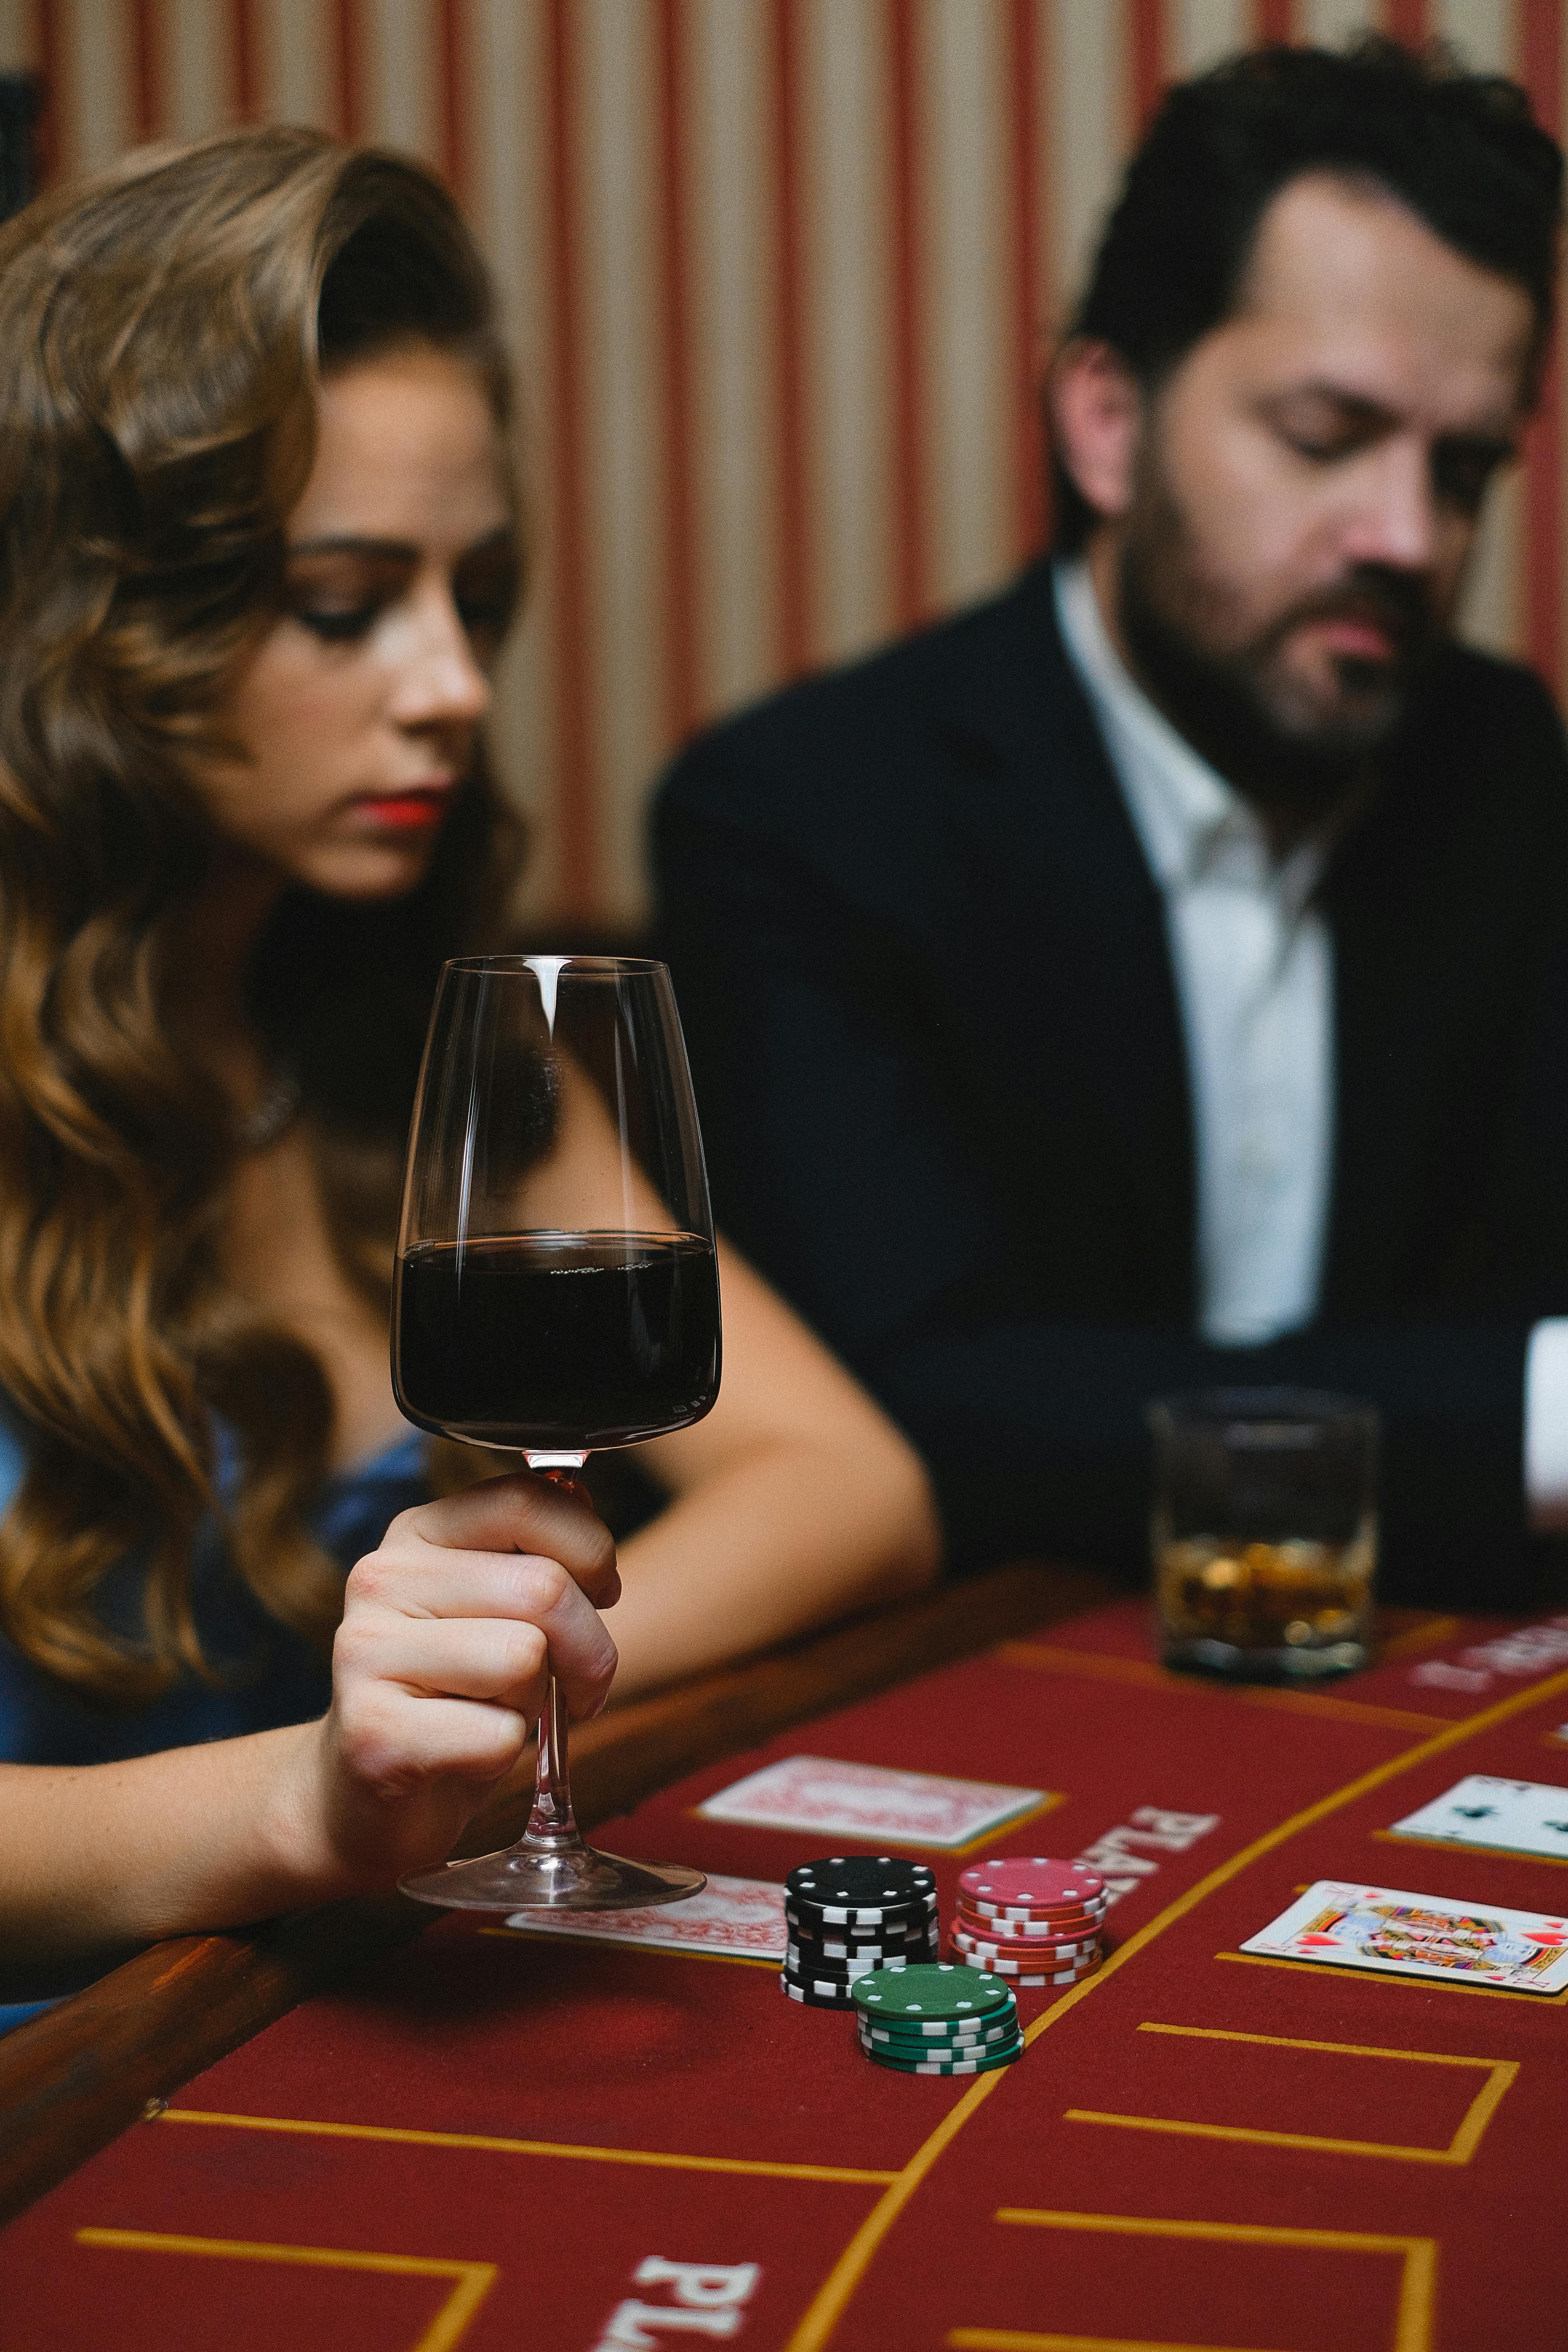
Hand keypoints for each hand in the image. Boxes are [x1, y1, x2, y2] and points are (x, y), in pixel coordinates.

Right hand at [301, 1473, 619, 1887]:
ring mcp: (366, 1653)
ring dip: (539, 1702)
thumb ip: (537, 1551)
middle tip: (576, 1686)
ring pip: (524, 1658)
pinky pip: (497, 1734)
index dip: (591, 1550)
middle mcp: (380, 1578)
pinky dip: (505, 1754)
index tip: (599, 1592)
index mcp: (417, 1533)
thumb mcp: (497, 1605)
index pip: (526, 1499)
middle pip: (542, 1587)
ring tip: (500, 1714)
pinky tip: (465, 1754)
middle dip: (588, 1648)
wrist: (365, 1798)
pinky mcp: (371, 1732)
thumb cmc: (453, 1696)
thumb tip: (584, 1509)